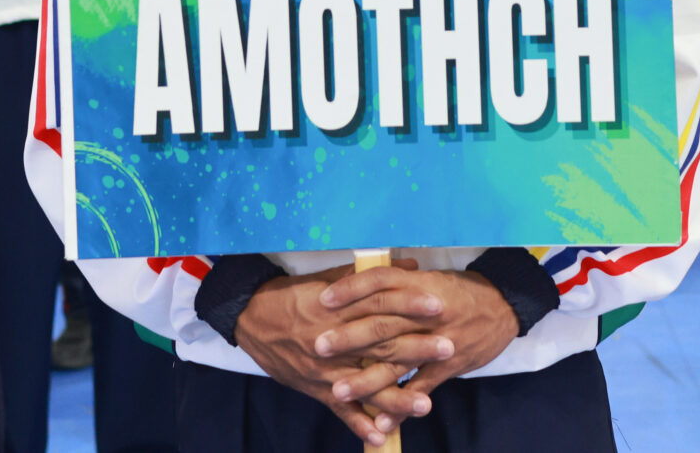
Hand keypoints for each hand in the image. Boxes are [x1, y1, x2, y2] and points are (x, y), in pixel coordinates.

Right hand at [231, 266, 443, 446]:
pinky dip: (360, 424)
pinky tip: (382, 435)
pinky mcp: (316, 389)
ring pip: (365, 385)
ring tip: (425, 403)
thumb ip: (365, 275)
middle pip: (380, 344)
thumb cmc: (291, 295)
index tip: (438, 305)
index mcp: (337, 309)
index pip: (379, 304)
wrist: (251, 319)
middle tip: (447, 348)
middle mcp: (334, 340)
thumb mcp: (326, 278)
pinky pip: (341, 410)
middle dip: (416, 348)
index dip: (409, 304)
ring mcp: (326, 369)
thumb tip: (407, 265)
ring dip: (396, 397)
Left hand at [331, 265, 519, 427]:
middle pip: (382, 323)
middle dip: (349, 337)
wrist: (503, 306)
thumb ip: (399, 283)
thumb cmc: (462, 290)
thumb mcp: (430, 278)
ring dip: (366, 379)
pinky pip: (421, 387)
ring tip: (339, 391)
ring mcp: (437, 340)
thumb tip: (362, 279)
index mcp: (418, 285)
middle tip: (318, 347)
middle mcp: (424, 312)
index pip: (379, 282)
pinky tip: (380, 421)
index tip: (324, 299)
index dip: (351, 289)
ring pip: (397, 360)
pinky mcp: (448, 365)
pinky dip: (400, 404)